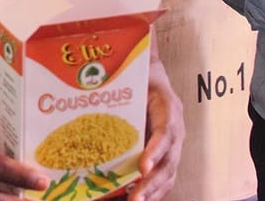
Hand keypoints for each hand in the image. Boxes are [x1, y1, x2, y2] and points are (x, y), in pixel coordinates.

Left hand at [128, 54, 183, 200]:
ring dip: (152, 192)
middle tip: (135, 198)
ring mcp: (172, 145)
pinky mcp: (164, 156)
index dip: (156, 152)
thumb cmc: (140, 76)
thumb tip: (89, 100)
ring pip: (168, 174)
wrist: (151, 75)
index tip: (143, 168)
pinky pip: (162, 178)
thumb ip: (121, 91)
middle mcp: (175, 130)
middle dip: (153, 183)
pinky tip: (131, 199)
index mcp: (169, 109)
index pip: (166, 132)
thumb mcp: (134, 78)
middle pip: (169, 161)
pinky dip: (150, 192)